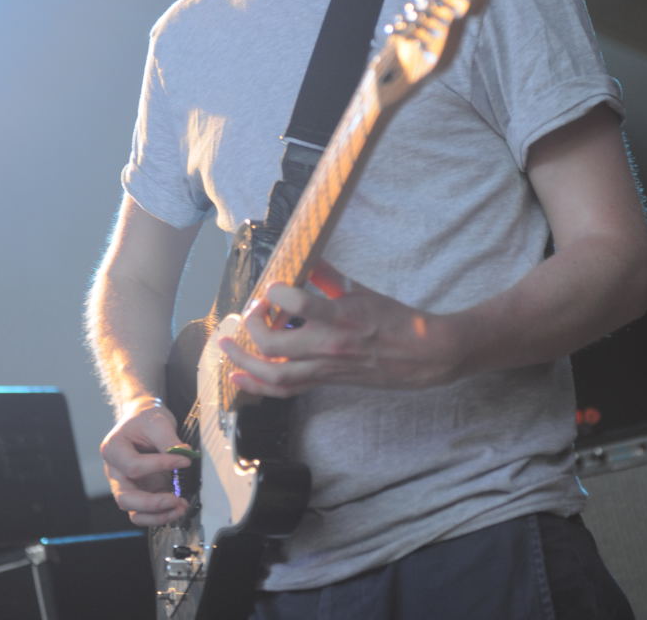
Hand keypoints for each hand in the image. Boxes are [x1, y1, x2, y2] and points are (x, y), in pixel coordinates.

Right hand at [100, 397, 192, 525]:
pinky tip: (177, 508)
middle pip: (125, 498)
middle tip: (176, 499)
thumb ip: (169, 440)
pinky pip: (144, 513)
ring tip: (181, 507)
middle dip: (152, 503)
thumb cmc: (146, 418)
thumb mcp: (157, 421)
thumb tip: (185, 456)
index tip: (185, 460)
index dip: (160, 465)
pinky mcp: (139, 493)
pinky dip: (160, 515)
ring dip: (158, 514)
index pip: (134, 466)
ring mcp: (125, 485)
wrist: (143, 419)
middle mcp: (115, 472)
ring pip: (134, 512)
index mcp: (112, 450)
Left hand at [220, 262, 453, 396]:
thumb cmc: (394, 318)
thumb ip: (329, 275)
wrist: (421, 354)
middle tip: (248, 312)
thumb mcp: (362, 290)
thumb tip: (305, 257)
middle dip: (252, 327)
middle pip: (274, 345)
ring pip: (274, 375)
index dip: (277, 293)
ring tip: (225, 346)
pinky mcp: (325, 381)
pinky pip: (285, 390)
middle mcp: (329, 347)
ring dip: (244, 360)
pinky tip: (238, 376)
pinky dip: (257, 386)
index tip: (272, 286)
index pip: (299, 304)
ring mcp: (325, 368)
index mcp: (341, 317)